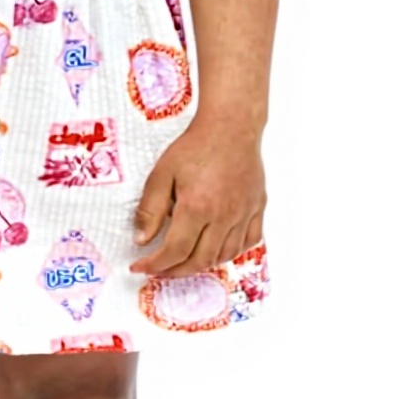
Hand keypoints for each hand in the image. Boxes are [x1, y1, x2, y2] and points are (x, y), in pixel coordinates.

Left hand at [129, 113, 265, 277]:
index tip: (140, 266)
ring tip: (182, 262)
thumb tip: (142, 240)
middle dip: (175, 271)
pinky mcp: (257, 209)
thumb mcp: (162, 173)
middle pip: (199, 261)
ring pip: (223, 256)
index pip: (174, 251)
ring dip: (201, 265)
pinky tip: (215, 249)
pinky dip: (229, 253)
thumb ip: (151, 209)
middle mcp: (223, 217)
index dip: (155, 264)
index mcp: (197, 207)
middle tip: (159, 269)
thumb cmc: (194, 146)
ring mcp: (244, 215)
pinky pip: (247, 243)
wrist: (230, 127)